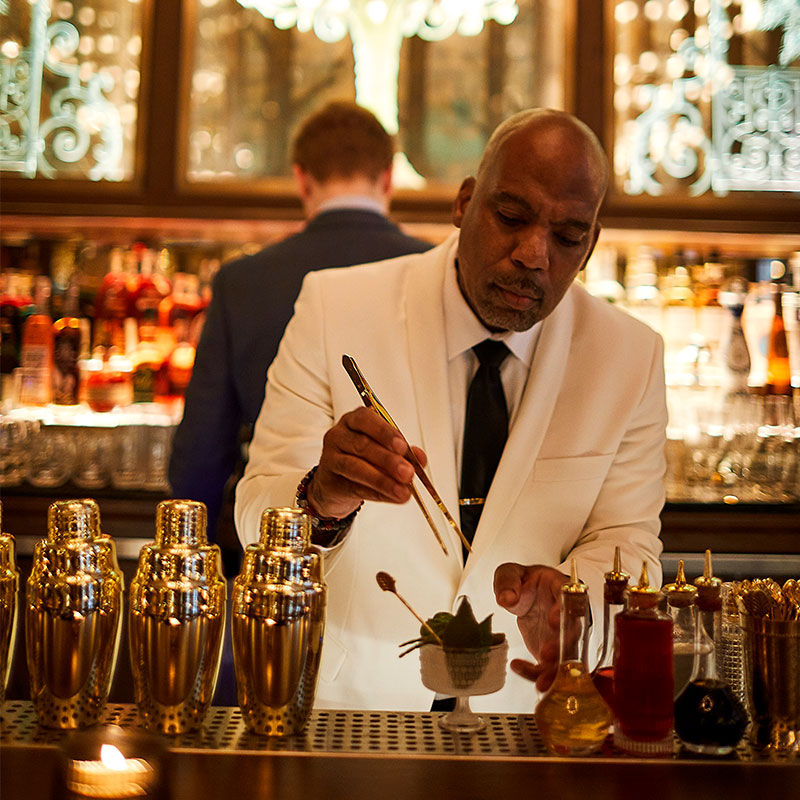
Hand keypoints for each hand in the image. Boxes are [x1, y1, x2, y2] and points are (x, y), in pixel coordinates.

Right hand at [307, 406, 426, 518]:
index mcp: (354, 421)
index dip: (385, 432)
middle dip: (388, 460)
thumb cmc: (362, 460)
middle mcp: (339, 435)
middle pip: (362, 445)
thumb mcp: (384, 451)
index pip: (366, 419)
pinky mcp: (329, 481)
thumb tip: (420, 458)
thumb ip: (403, 453)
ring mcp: (330, 458)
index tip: (402, 446)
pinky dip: (376, 493)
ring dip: (382, 480)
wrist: (335, 484)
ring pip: (356, 467)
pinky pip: (354, 487)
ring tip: (402, 490)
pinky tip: (391, 496)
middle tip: (407, 472)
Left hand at [493, 563, 568, 691]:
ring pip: (567, 657)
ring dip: (556, 671)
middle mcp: (569, 615)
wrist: (528, 594)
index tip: (554, 621)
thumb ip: (508, 582)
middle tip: (546, 654)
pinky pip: (550, 667)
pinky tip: (518, 667)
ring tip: (541, 682)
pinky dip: (536, 673)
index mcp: (562, 589)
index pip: (569, 599)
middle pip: (573, 633)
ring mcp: (564, 636)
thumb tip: (507, 598)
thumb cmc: (525, 581)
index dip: (564, 611)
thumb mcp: (511, 573)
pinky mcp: (555, 652)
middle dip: (562, 646)